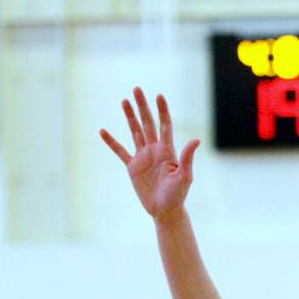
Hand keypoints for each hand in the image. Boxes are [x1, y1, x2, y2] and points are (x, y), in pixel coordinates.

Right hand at [99, 87, 199, 221]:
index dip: (162, 110)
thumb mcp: (184, 176)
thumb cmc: (178, 195)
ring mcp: (143, 157)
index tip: (159, 95)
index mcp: (168, 151)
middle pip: (147, 123)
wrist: (165, 210)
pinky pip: (120, 151)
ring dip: (130, 117)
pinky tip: (103, 131)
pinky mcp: (133, 167)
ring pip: (135, 132)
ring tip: (124, 101)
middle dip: (143, 106)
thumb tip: (196, 140)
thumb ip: (187, 158)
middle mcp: (155, 150)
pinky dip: (111, 142)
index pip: (165, 125)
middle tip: (137, 89)